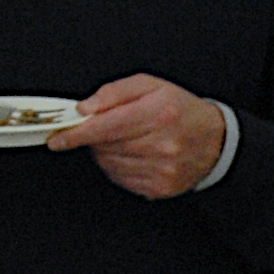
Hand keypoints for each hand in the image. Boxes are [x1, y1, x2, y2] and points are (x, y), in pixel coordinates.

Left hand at [58, 75, 227, 198]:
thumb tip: (86, 108)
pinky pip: (121, 179)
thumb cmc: (181, 110)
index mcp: (159, 113)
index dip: (76, 133)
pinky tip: (133, 155)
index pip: (105, 126)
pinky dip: (118, 167)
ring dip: (106, 152)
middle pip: (105, 146)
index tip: (58, 138)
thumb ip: (115, 92)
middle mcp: (162, 144)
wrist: (215, 141)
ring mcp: (161, 169)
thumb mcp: (151, 86)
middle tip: (104, 128)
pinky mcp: (159, 187)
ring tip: (125, 140)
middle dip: (94, 137)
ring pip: (110, 164)